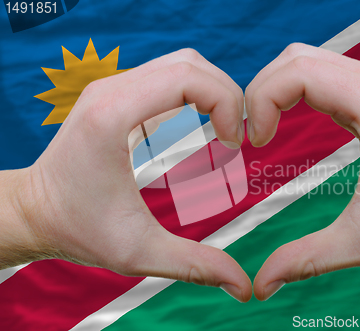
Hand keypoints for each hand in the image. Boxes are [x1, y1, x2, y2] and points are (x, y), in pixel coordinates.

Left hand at [1, 49, 251, 301]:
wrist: (35, 212)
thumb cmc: (78, 229)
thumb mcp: (139, 252)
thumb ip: (195, 265)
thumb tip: (243, 286)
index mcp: (114, 115)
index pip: (188, 77)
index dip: (227, 104)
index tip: (233, 145)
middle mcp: (111, 90)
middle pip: (190, 64)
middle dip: (227, 95)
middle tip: (235, 139)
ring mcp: (112, 87)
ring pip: (181, 64)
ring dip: (213, 92)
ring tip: (223, 132)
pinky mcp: (117, 94)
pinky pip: (168, 76)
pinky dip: (196, 93)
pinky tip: (203, 125)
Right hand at [245, 43, 359, 300]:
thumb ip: (306, 260)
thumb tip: (260, 286)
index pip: (298, 73)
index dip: (261, 101)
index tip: (255, 143)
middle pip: (294, 59)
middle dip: (259, 92)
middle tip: (251, 136)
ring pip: (302, 58)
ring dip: (273, 88)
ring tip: (263, 128)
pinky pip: (317, 69)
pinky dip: (290, 88)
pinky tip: (283, 118)